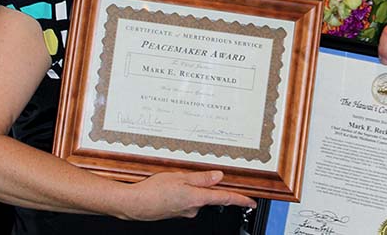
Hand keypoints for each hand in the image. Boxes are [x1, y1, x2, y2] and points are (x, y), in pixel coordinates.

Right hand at [124, 170, 256, 220]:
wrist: (134, 204)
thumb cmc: (153, 191)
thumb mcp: (180, 178)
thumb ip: (201, 178)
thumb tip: (219, 176)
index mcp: (197, 199)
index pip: (225, 199)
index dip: (240, 200)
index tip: (251, 202)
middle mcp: (193, 208)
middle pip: (209, 195)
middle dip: (205, 185)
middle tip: (192, 174)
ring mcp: (184, 212)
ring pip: (195, 196)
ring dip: (190, 188)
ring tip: (173, 179)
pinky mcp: (176, 212)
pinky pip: (185, 200)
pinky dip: (181, 192)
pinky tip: (169, 187)